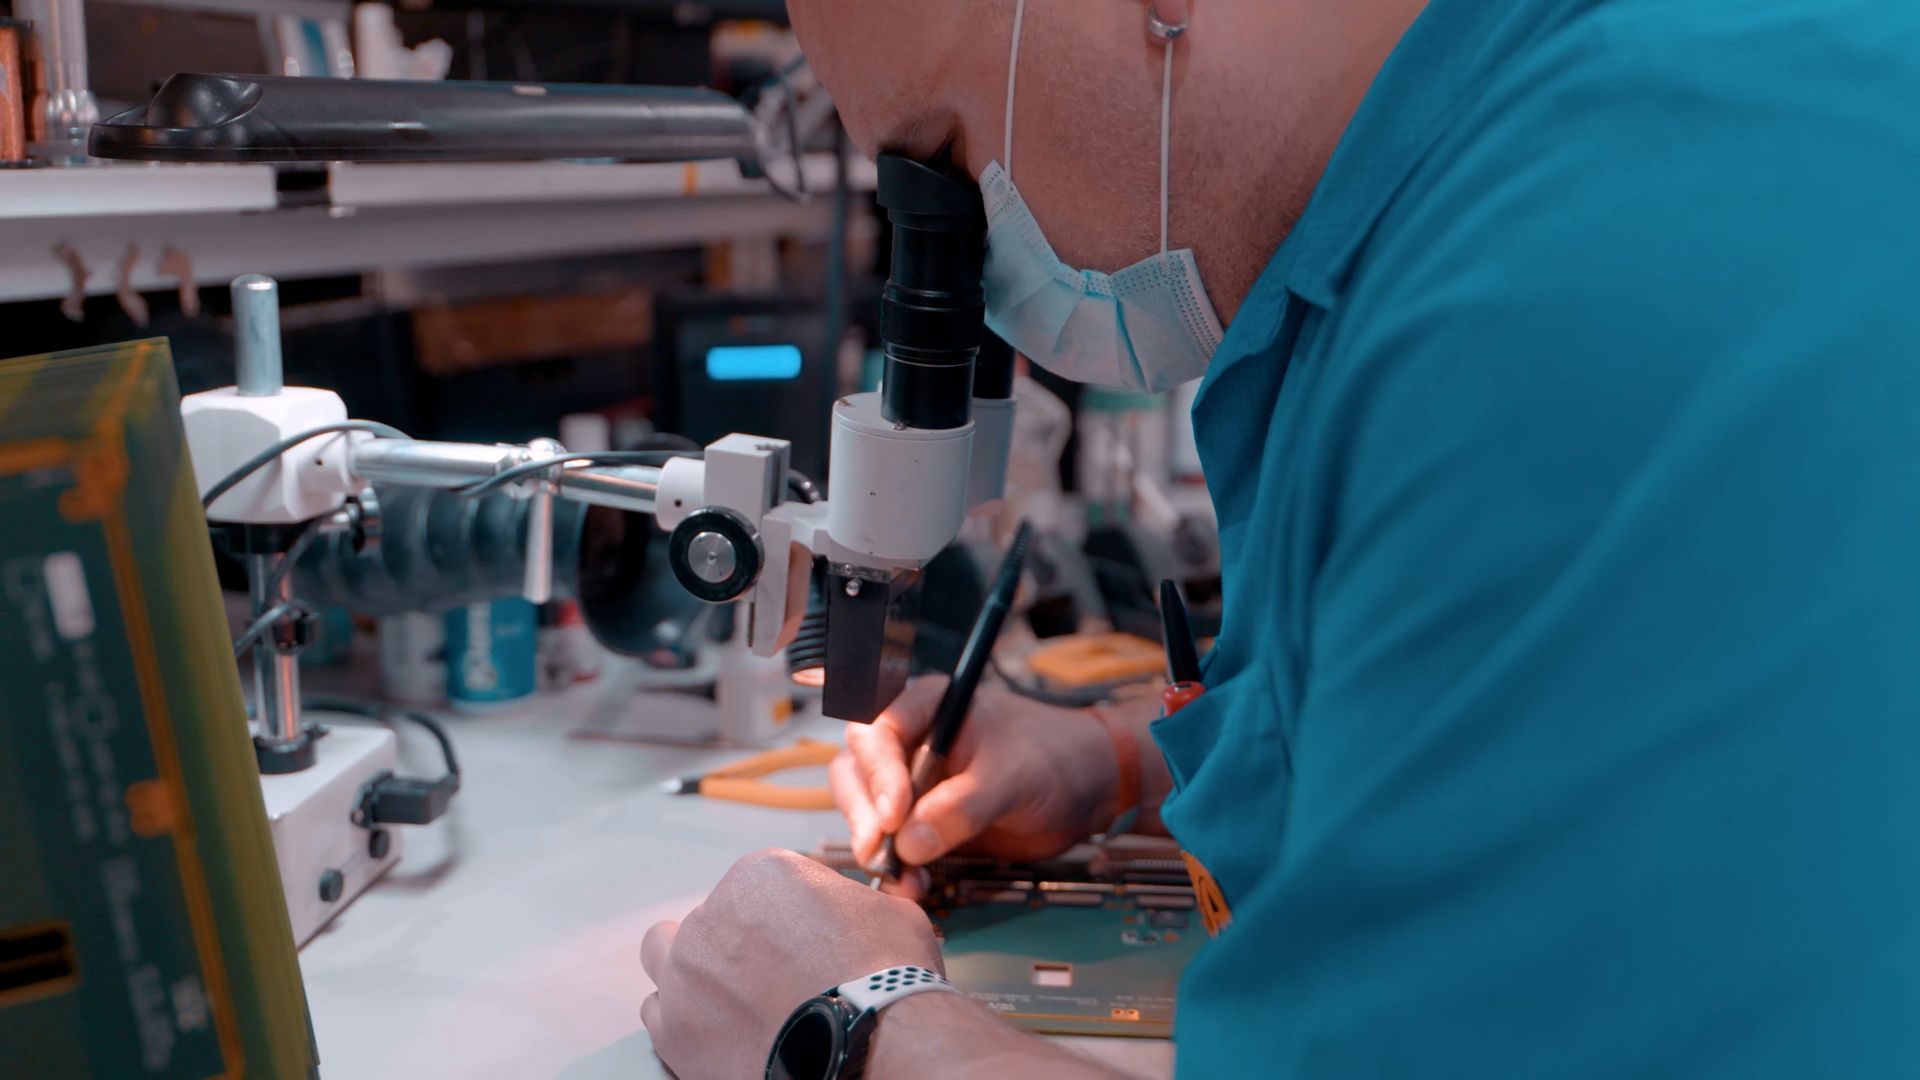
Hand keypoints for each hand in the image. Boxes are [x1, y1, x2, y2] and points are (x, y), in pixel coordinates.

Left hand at [641, 849, 942, 1079]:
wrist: (871, 1048)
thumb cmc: (887, 977)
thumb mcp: (888, 913)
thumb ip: (850, 903)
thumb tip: (850, 911)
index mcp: (761, 875)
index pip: (760, 884)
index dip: (785, 914)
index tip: (805, 941)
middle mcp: (710, 916)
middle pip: (710, 920)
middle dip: (735, 941)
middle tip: (771, 974)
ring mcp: (685, 975)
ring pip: (665, 958)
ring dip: (694, 973)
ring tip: (732, 1002)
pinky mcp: (674, 1032)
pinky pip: (659, 1015)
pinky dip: (683, 1021)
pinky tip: (719, 1033)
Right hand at [830, 677, 1123, 893]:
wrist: (1087, 788)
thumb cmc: (1054, 758)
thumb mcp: (1012, 777)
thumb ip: (962, 805)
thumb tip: (908, 842)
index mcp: (926, 707)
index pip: (875, 734)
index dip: (877, 774)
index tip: (894, 817)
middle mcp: (909, 741)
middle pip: (856, 773)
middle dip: (864, 816)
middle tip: (880, 854)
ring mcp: (912, 783)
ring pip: (867, 812)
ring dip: (877, 848)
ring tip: (903, 879)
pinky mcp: (922, 822)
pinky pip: (893, 845)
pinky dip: (898, 869)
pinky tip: (915, 888)